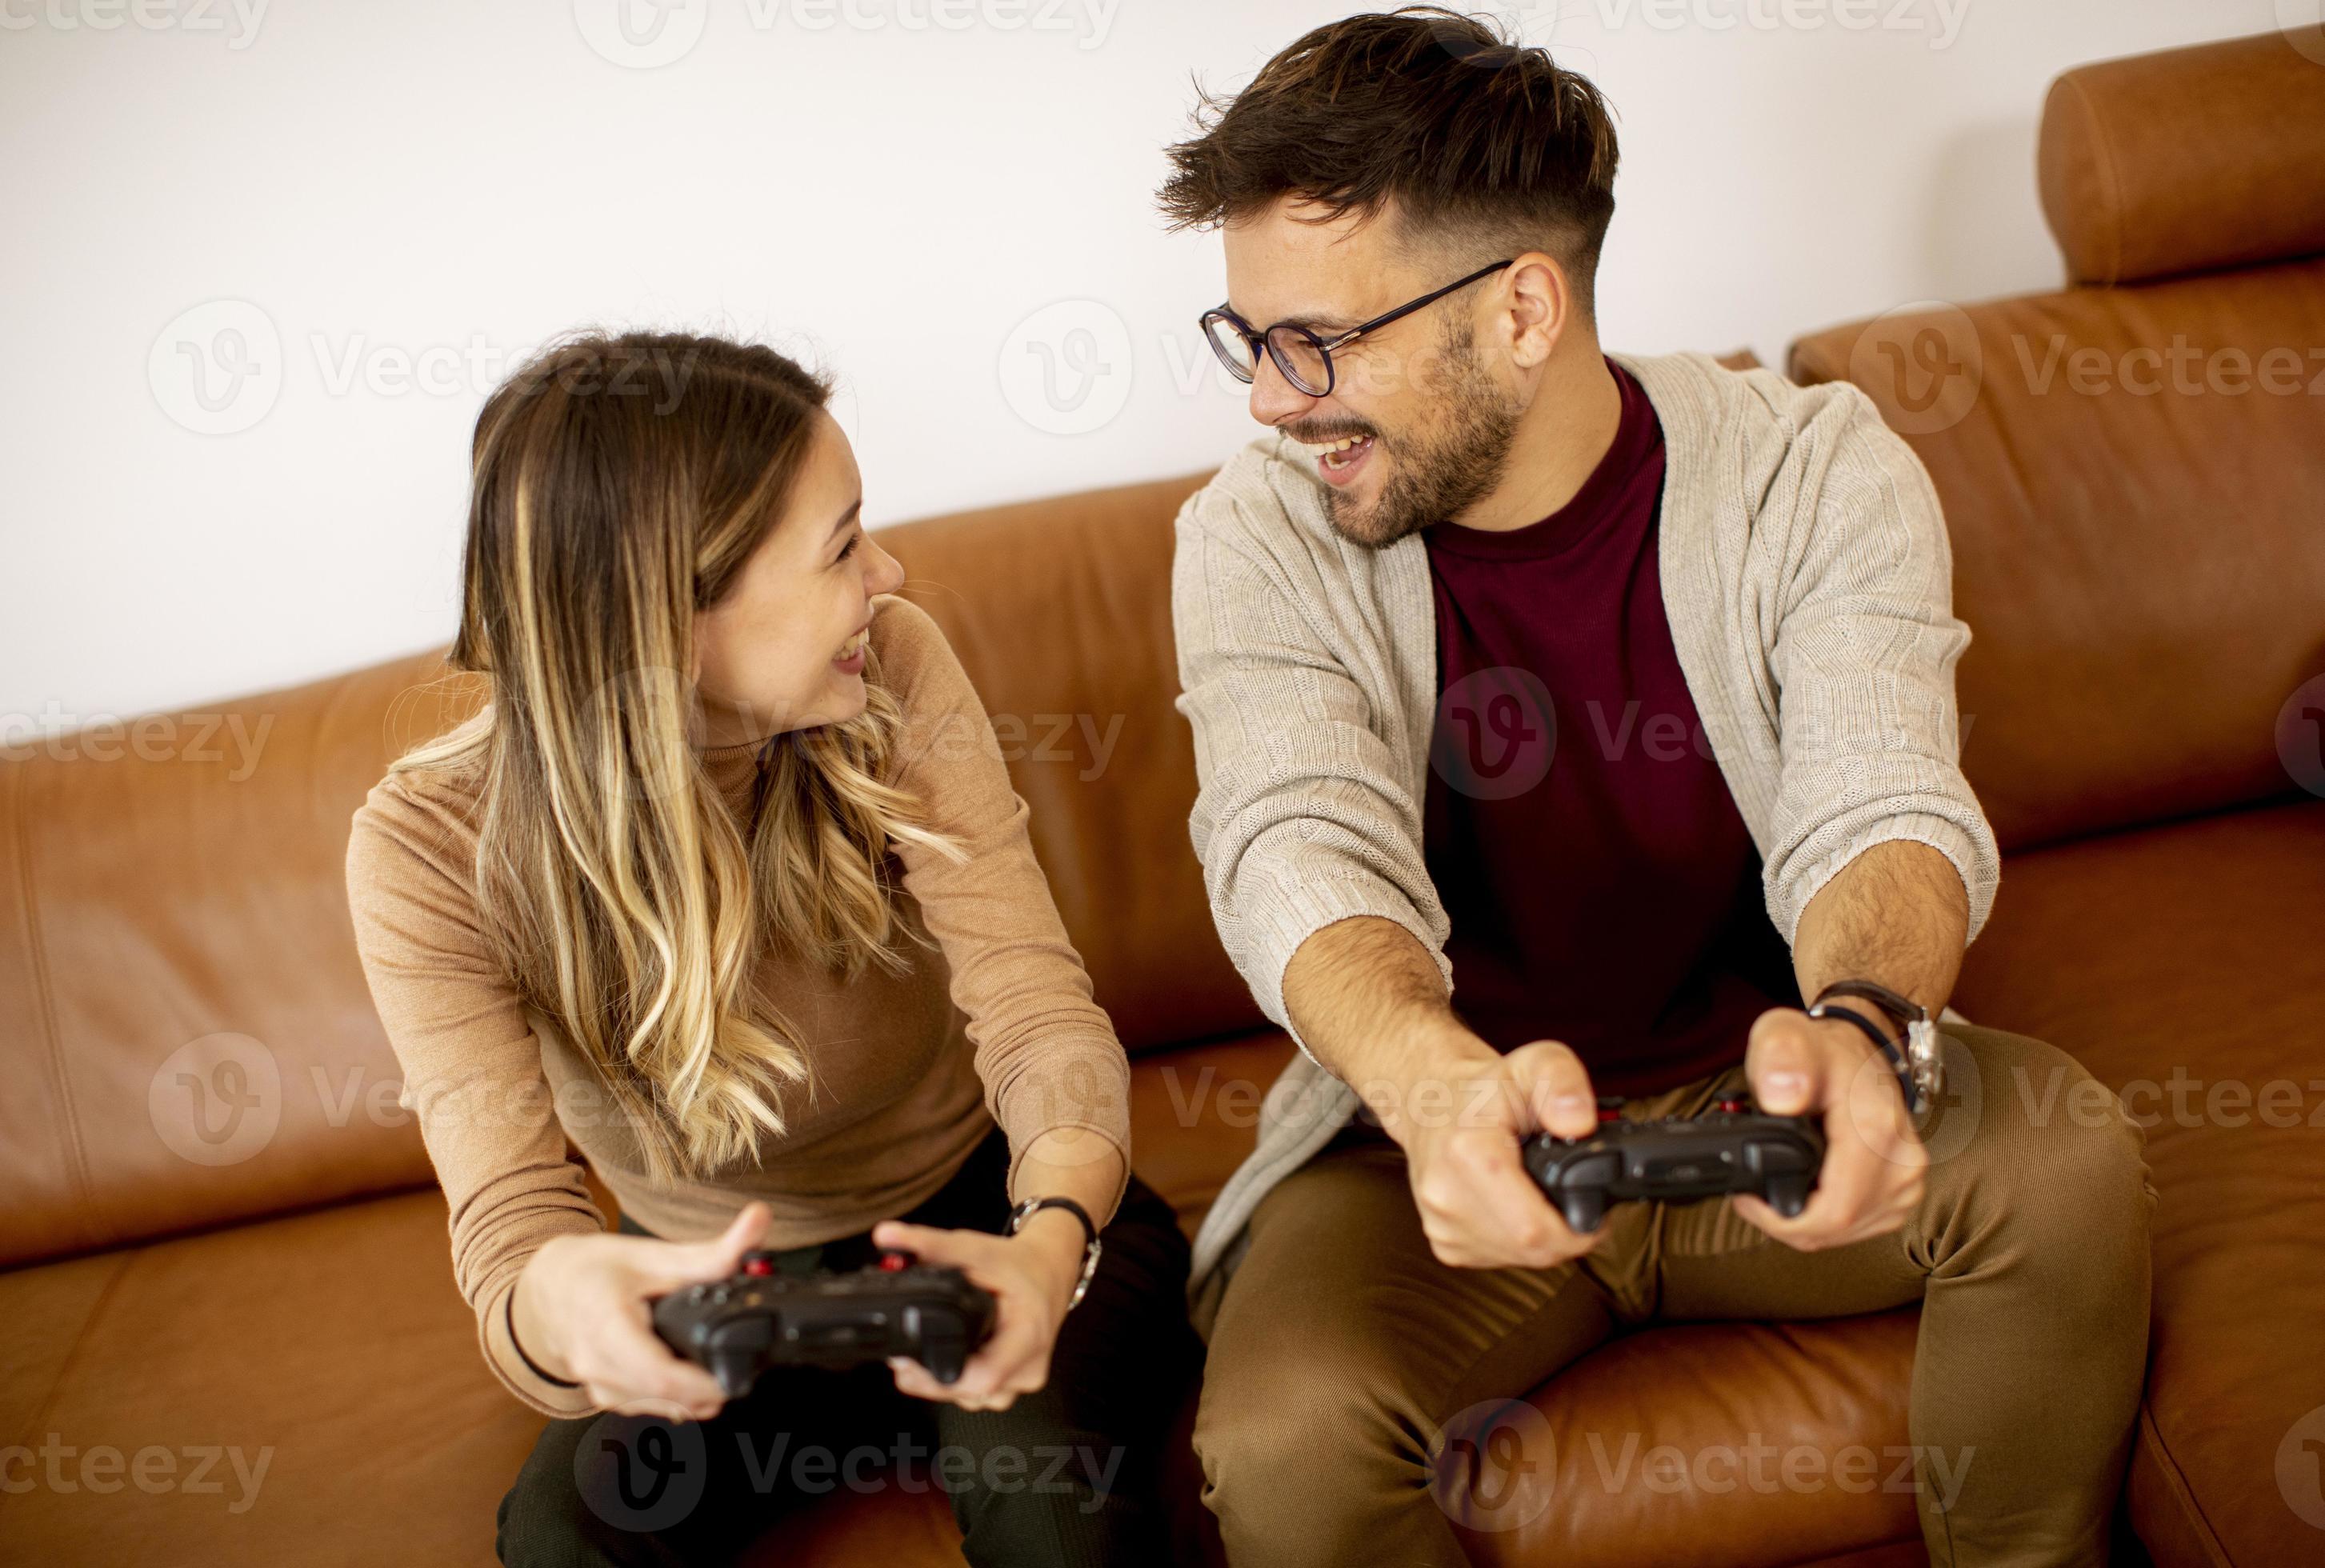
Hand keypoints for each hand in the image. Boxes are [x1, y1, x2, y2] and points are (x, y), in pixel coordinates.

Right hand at [513, 1202, 771, 1420]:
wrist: (549, 1287)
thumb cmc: (596, 1269)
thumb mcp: (655, 1255)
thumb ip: (713, 1251)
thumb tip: (760, 1220)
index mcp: (607, 1326)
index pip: (660, 1377)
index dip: (704, 1385)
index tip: (738, 1377)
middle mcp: (597, 1364)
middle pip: (666, 1399)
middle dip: (709, 1389)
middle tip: (740, 1366)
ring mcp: (597, 1386)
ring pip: (660, 1409)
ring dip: (693, 1396)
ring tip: (713, 1363)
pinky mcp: (604, 1397)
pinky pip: (648, 1406)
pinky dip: (673, 1396)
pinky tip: (685, 1371)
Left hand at [870, 1214, 1084, 1410]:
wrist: (1050, 1270)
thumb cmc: (1020, 1264)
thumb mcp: (976, 1248)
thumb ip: (929, 1244)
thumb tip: (886, 1235)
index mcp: (1027, 1336)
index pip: (982, 1378)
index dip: (939, 1378)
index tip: (910, 1362)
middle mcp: (1029, 1367)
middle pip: (969, 1393)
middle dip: (930, 1379)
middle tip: (903, 1356)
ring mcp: (1022, 1380)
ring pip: (971, 1399)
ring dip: (943, 1382)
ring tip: (927, 1352)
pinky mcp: (1013, 1384)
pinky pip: (977, 1394)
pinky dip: (957, 1378)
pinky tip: (947, 1357)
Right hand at [1391, 1038, 1604, 1270]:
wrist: (1428, 1100)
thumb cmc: (1483, 1087)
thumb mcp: (1534, 1063)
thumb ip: (1563, 1083)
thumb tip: (1580, 1124)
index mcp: (1467, 1153)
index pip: (1533, 1229)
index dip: (1579, 1230)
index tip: (1597, 1210)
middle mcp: (1445, 1195)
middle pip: (1531, 1250)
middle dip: (1569, 1236)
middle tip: (1581, 1202)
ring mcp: (1440, 1223)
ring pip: (1518, 1260)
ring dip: (1545, 1241)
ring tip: (1545, 1197)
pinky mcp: (1443, 1243)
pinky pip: (1500, 1260)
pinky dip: (1520, 1243)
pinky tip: (1520, 1209)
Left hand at [1732, 1007, 1926, 1248]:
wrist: (1857, 1047)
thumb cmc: (1819, 1047)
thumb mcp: (1784, 1037)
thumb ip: (1780, 1060)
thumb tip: (1783, 1098)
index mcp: (1876, 1131)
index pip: (1834, 1212)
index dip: (1780, 1220)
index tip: (1748, 1200)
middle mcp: (1902, 1161)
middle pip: (1839, 1228)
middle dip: (1788, 1223)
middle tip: (1753, 1197)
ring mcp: (1908, 1179)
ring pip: (1848, 1232)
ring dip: (1806, 1224)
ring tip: (1774, 1192)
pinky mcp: (1905, 1189)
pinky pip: (1861, 1225)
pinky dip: (1827, 1219)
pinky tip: (1805, 1195)